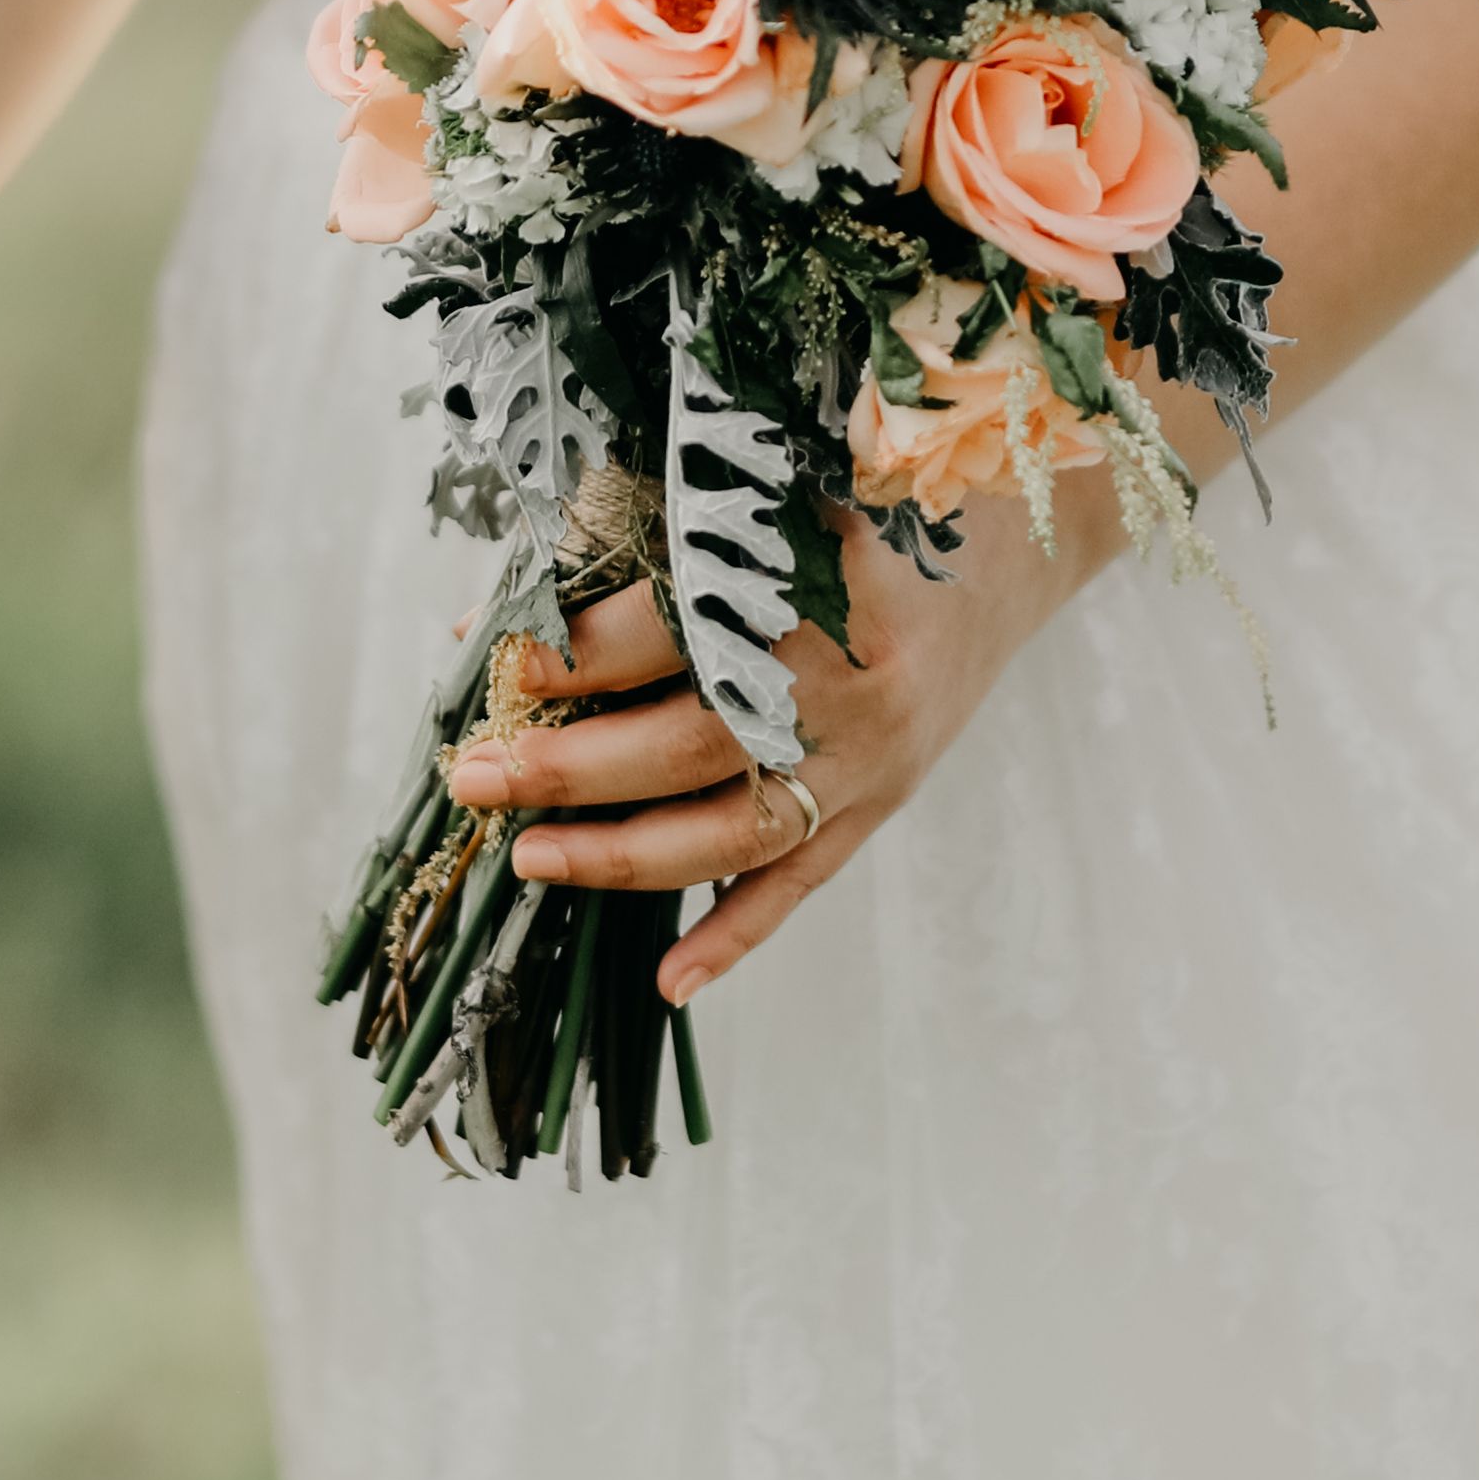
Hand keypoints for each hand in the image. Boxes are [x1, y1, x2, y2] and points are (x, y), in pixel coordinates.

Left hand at [448, 484, 1122, 1006]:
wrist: (1003, 548)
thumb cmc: (857, 509)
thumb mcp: (763, 498)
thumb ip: (641, 551)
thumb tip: (503, 627)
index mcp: (808, 575)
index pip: (670, 629)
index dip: (577, 652)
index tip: (500, 664)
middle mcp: (843, 677)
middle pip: (689, 745)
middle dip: (568, 769)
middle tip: (475, 778)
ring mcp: (869, 753)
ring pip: (734, 831)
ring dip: (620, 856)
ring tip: (530, 858)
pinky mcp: (881, 801)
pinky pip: (800, 881)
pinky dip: (735, 937)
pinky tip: (669, 980)